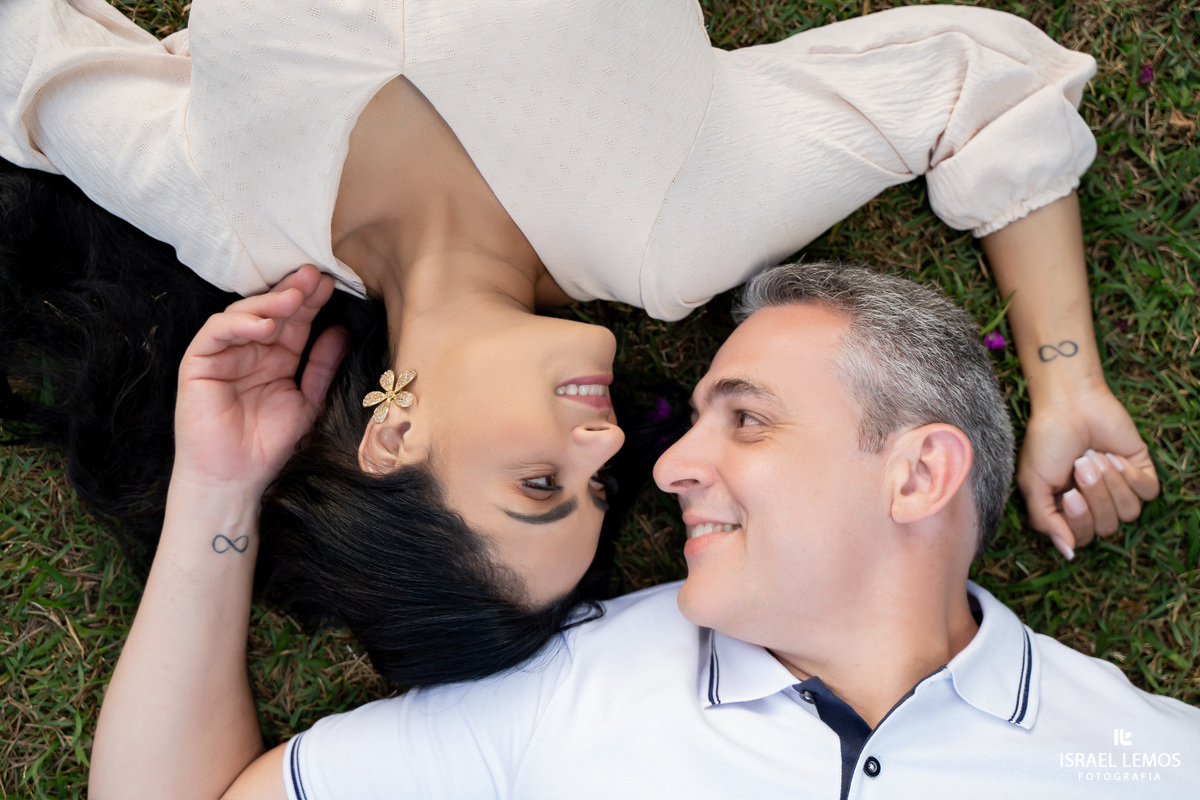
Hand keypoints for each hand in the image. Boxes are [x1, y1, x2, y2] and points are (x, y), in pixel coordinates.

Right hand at [172, 265, 344, 495]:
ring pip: (242, 315)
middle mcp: (249, 350)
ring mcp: (223, 355)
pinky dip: (239, 325)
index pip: (295, 322)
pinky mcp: (198, 363)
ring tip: (294, 297)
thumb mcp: (307, 401)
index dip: (311, 302)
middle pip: (271, 312)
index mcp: (276, 357)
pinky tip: (265, 326)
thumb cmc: (268, 445)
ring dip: (269, 304)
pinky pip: (216, 333)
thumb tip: (341, 330)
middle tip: (314, 276)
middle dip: (293, 292)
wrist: (234, 479)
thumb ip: (322, 366)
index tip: (332, 283)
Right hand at [1018, 385, 1158, 557]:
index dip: (1079, 521)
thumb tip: (1066, 554)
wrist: (1069, 404)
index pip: (1083, 538)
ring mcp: (1119, 488)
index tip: (1067, 494)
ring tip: (1094, 457)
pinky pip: (1147, 492)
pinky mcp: (1140, 470)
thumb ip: (1045, 521)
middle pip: (1107, 527)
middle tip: (1080, 466)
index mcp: (1067, 510)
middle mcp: (1095, 503)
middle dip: (1094, 496)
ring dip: (1111, 484)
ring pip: (1129, 512)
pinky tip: (1114, 456)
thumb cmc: (1046, 442)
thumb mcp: (1032, 483)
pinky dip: (1130, 475)